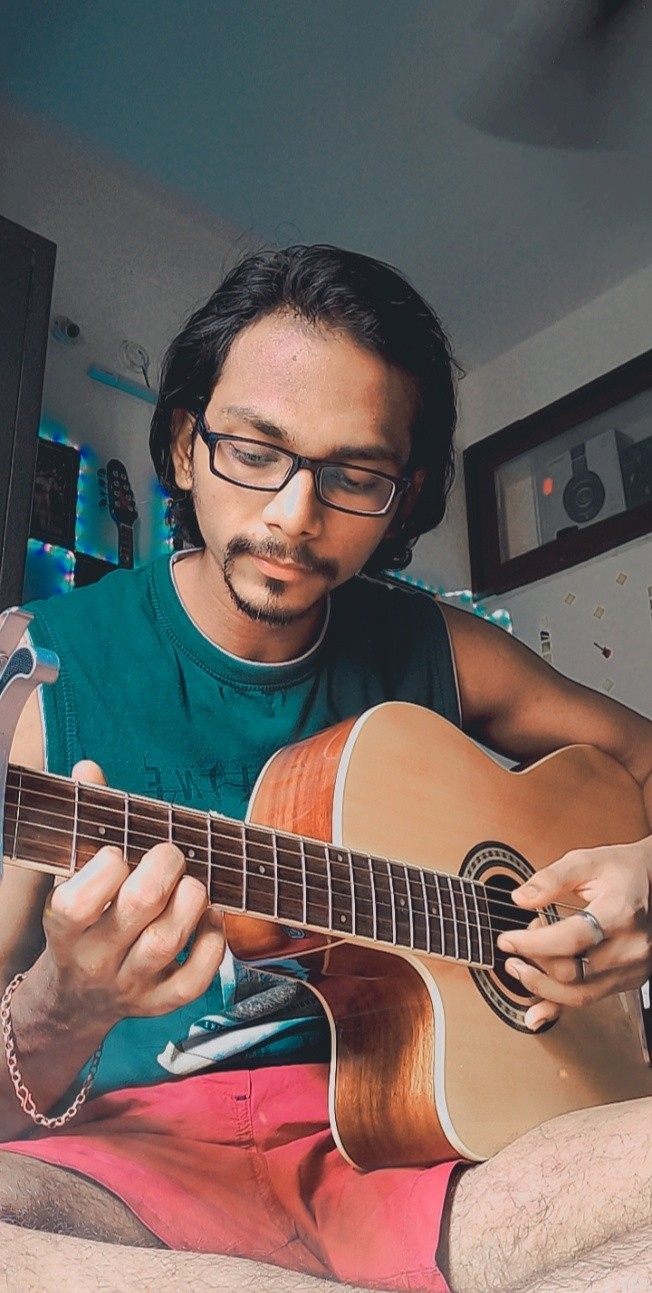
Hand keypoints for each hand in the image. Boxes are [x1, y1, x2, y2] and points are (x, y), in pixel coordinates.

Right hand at [31, 760, 225, 1037]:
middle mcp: (95, 959)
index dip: (106, 867)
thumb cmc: (81, 920)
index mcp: (64, 927)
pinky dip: (213, 943)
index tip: (118, 852)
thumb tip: (88, 768)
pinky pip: (194, 979)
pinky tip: (210, 918)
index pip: (78, 901)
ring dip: (192, 899)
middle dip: (164, 867)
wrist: (74, 998)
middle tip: (170, 854)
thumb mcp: (69, 878)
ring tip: (193, 883)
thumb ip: (83, 823)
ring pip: (168, 940)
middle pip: (138, 907)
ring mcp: (129, 984)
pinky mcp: (160, 1003)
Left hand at [496, 835, 651, 1029]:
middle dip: (533, 964)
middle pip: (573, 972)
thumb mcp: (586, 861)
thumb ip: (551, 878)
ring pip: (581, 994)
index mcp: (620, 911)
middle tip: (512, 950)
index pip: (571, 938)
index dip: (533, 943)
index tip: (507, 940)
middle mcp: (631, 945)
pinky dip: (560, 1004)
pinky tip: (538, 1009)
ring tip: (520, 968)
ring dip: (542, 987)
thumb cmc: (622, 871)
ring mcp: (632, 966)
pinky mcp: (629, 979)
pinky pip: (591, 999)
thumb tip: (521, 898)